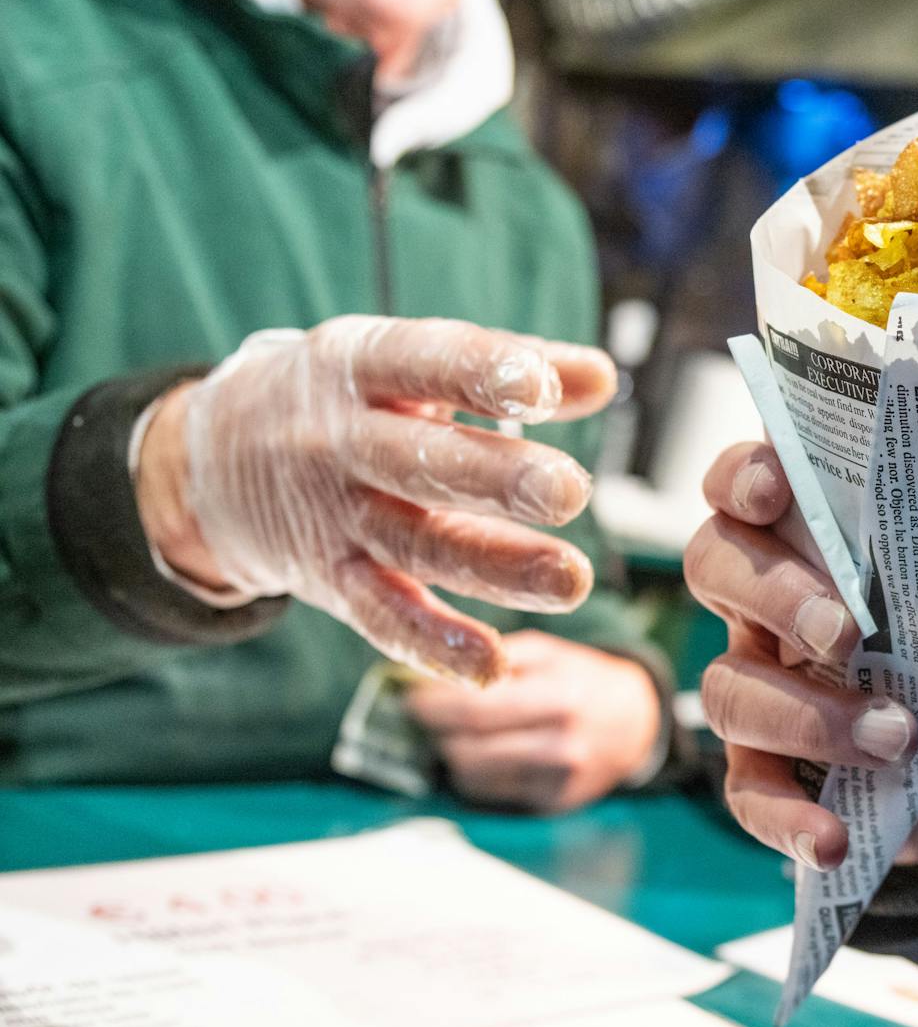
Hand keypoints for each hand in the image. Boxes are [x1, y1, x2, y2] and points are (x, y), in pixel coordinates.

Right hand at [135, 316, 615, 683]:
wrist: (207, 458)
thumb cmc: (339, 398)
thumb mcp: (400, 361)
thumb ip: (503, 368)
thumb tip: (601, 377)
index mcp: (357, 365)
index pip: (421, 361)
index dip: (480, 374)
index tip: (541, 389)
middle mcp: (339, 440)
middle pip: (421, 462)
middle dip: (497, 480)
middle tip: (571, 493)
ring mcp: (332, 515)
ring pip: (416, 545)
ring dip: (496, 568)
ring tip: (570, 582)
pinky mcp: (328, 578)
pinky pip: (381, 614)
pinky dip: (433, 643)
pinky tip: (491, 665)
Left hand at [408, 629, 661, 812]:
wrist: (634, 722)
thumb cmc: (579, 678)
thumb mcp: (546, 652)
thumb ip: (492, 660)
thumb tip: (427, 671)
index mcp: (561, 698)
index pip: (476, 709)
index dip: (432, 704)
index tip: (408, 695)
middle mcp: (562, 746)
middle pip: (468, 750)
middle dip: (433, 732)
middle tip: (419, 715)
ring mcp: (559, 782)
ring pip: (473, 778)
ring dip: (450, 754)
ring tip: (450, 732)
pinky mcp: (553, 805)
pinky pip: (490, 794)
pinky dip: (473, 773)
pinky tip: (480, 751)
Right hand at [684, 441, 917, 871]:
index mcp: (820, 544)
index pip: (747, 485)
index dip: (745, 477)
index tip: (776, 492)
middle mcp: (770, 605)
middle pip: (714, 567)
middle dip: (773, 594)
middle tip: (848, 632)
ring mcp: (760, 688)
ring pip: (728, 688)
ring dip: (806, 716)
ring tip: (894, 738)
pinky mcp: (767, 771)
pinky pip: (746, 793)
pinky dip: (788, 817)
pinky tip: (834, 836)